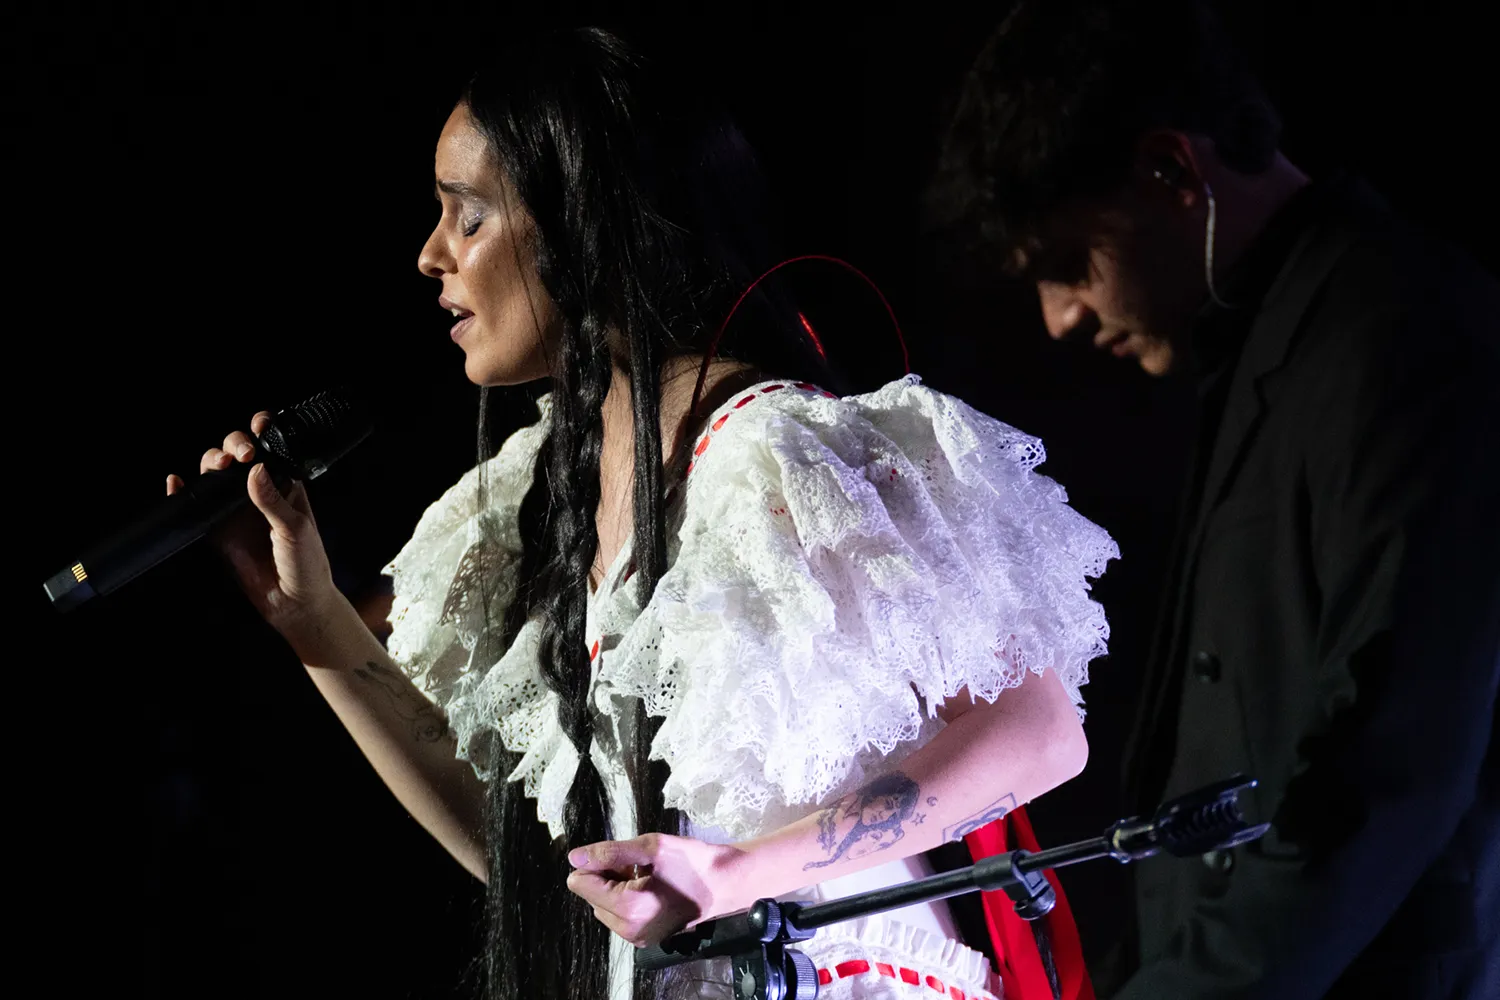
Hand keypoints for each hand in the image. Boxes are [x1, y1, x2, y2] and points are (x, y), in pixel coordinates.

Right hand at [167, 411, 344, 658]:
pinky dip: (183, 493)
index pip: (270, 450)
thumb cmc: (307, 563)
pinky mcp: (217, 530)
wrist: (294, 604)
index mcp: (285, 485)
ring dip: (210, 463)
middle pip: (236, 456)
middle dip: (233, 445)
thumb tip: (254, 469)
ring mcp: (235, 510)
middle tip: (239, 455)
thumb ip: (273, 501)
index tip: (259, 426)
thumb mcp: (296, 529)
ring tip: (216, 465)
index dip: (262, 433)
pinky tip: (176, 483)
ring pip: (214, 475)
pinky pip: (197, 506)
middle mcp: (258, 493)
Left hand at [566, 833, 753, 947]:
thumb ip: (609, 852)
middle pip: (590, 896)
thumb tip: (574, 858)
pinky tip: (649, 888)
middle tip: (639, 866)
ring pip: (603, 907)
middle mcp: (628, 929)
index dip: (597, 863)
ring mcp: (637, 938)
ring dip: (615, 888)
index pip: (581, 882)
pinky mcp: (644, 939)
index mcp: (628, 906)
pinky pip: (619, 917)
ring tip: (645, 876)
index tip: (624, 857)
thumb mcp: (651, 847)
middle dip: (606, 876)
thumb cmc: (693, 862)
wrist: (725, 884)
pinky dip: (626, 900)